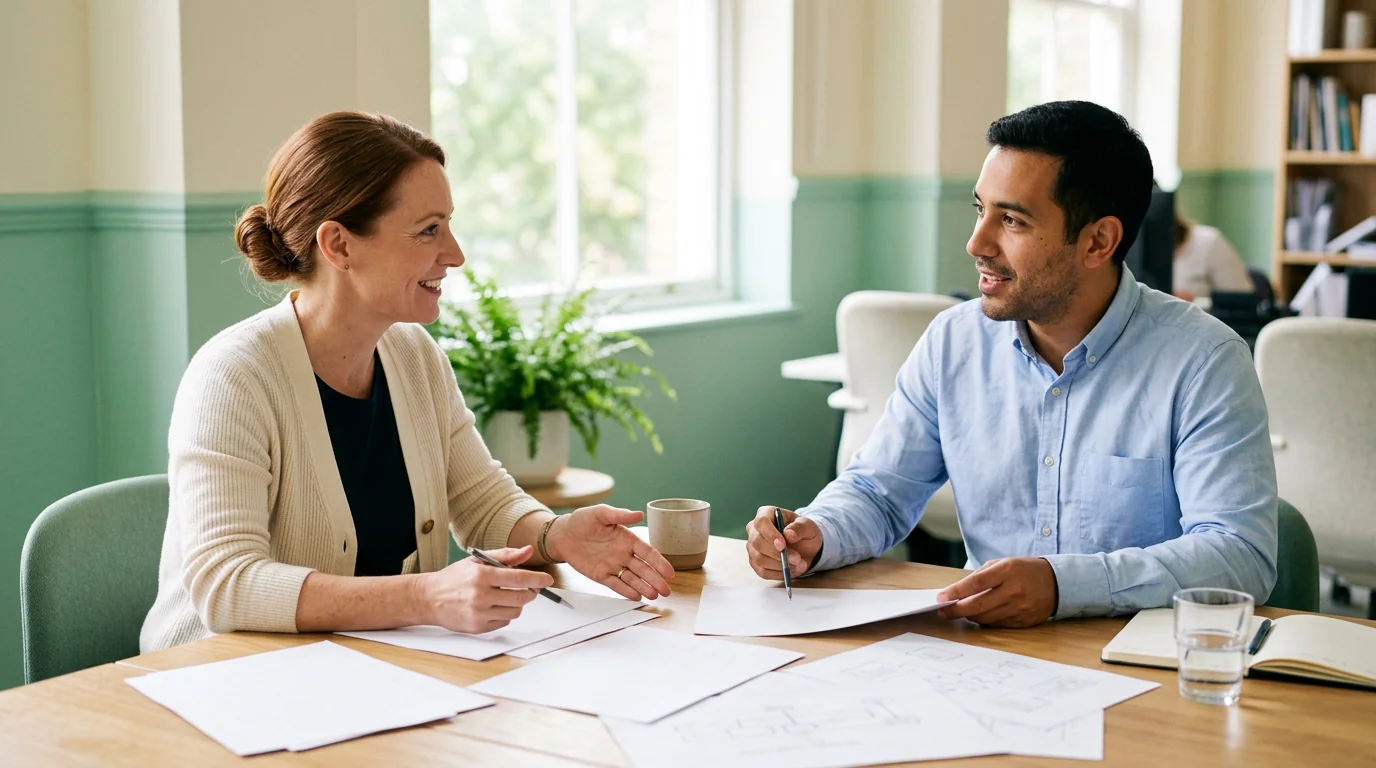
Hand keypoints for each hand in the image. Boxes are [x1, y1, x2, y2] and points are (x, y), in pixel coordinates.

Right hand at [415, 546, 553, 633]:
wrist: (428, 598)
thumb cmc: (453, 578)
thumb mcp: (477, 560)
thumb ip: (505, 556)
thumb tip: (527, 551)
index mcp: (481, 575)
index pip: (518, 578)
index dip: (537, 579)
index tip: (547, 580)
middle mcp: (480, 595)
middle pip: (521, 598)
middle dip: (530, 593)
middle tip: (528, 588)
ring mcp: (479, 614)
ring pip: (514, 612)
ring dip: (517, 604)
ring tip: (506, 597)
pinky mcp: (477, 628)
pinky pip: (503, 622)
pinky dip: (504, 614)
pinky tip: (493, 607)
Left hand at [548, 505, 674, 600]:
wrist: (563, 534)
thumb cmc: (582, 520)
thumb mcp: (600, 513)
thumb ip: (619, 515)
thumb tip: (639, 514)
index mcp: (627, 539)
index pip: (647, 552)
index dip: (659, 562)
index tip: (669, 572)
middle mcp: (623, 554)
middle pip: (643, 569)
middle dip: (655, 580)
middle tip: (666, 591)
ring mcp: (613, 566)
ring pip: (632, 579)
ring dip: (644, 587)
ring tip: (654, 595)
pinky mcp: (601, 575)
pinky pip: (616, 584)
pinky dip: (626, 591)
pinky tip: (636, 596)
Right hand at [745, 506, 822, 580]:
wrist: (805, 547)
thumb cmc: (803, 532)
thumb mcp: (808, 526)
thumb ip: (800, 527)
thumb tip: (788, 534)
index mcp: (766, 514)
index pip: (761, 522)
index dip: (770, 534)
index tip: (783, 545)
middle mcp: (754, 529)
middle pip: (757, 542)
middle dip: (777, 553)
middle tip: (796, 558)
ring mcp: (753, 547)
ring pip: (759, 558)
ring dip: (780, 565)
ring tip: (798, 565)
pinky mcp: (755, 562)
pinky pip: (762, 572)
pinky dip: (778, 574)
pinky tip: (790, 571)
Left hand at [935, 557, 1057, 627]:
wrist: (1057, 583)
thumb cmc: (1024, 570)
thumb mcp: (1003, 563)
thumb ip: (980, 576)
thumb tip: (956, 591)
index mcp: (1006, 571)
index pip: (975, 584)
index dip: (955, 592)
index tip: (941, 598)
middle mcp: (1013, 591)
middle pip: (977, 605)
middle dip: (956, 610)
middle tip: (943, 611)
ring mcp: (1019, 608)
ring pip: (985, 618)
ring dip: (969, 616)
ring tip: (960, 611)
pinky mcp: (1022, 622)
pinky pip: (996, 624)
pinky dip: (985, 620)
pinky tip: (979, 615)